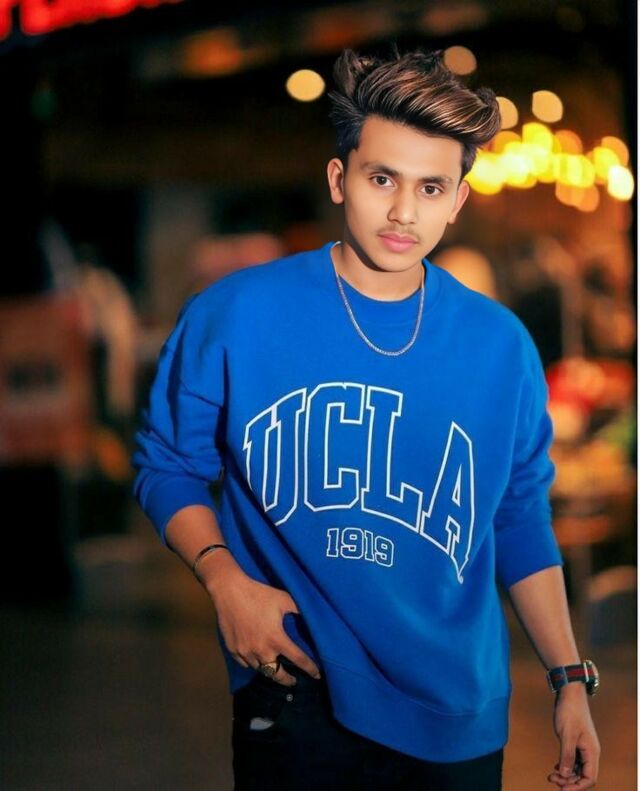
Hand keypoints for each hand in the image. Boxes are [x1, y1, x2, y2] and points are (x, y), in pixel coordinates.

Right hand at [207, 565, 320, 685]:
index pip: (298, 659)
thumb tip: (314, 617)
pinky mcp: (233, 650)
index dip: (310, 669)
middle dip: (286, 680)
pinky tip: (256, 658)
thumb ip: (299, 610)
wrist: (230, 591)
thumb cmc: (259, 594)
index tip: (316, 674)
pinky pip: (245, 663)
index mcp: (276, 639)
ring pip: (260, 669)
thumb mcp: (284, 599)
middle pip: (276, 675)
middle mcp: (261, 650)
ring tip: (274, 667)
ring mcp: (245, 652)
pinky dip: (252, 663)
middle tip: (292, 680)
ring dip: (269, 670)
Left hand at [547, 684, 599, 788]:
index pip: (590, 778)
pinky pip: (574, 761)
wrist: (569, 693)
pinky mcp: (576, 742)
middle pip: (583, 776)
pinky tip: (556, 768)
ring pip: (578, 769)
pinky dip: (566, 766)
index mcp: (592, 751)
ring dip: (566, 775)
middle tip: (551, 779)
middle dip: (569, 781)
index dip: (577, 787)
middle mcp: (590, 752)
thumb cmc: (570, 712)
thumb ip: (567, 755)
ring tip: (551, 776)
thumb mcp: (566, 734)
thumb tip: (565, 775)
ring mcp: (584, 747)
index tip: (562, 789)